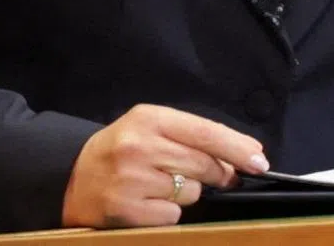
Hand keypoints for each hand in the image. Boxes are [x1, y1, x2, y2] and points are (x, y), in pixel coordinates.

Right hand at [62, 103, 269, 226]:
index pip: (205, 132)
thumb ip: (193, 137)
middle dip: (218, 174)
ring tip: (162, 184)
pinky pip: (172, 216)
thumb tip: (243, 157)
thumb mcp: (152, 127)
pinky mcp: (125, 210)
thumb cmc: (123, 148)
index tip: (260, 161)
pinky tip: (148, 202)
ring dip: (187, 193)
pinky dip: (168, 213)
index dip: (237, 147)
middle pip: (203, 164)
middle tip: (217, 177)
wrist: (72, 176)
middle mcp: (140, 146)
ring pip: (190, 192)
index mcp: (150, 118)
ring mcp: (131, 179)